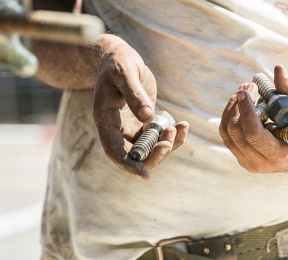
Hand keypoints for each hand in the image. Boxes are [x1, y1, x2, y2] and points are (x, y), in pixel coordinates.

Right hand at [92, 35, 188, 179]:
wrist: (118, 56)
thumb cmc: (118, 62)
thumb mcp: (125, 73)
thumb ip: (134, 94)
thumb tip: (148, 117)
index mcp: (105, 119)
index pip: (114, 150)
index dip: (128, 164)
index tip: (145, 173)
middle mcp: (117, 128)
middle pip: (134, 155)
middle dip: (154, 155)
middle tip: (169, 141)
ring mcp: (130, 127)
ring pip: (149, 148)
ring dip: (166, 145)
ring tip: (180, 127)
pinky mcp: (143, 122)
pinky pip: (158, 137)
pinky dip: (171, 136)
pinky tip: (182, 125)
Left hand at [219, 65, 287, 172]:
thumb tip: (278, 68)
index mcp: (280, 156)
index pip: (253, 135)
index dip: (245, 110)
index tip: (246, 90)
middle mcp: (261, 164)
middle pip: (235, 132)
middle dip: (238, 105)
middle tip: (250, 85)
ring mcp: (249, 162)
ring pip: (227, 133)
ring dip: (232, 107)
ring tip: (246, 90)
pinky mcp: (242, 156)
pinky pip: (227, 135)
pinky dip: (230, 114)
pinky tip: (241, 100)